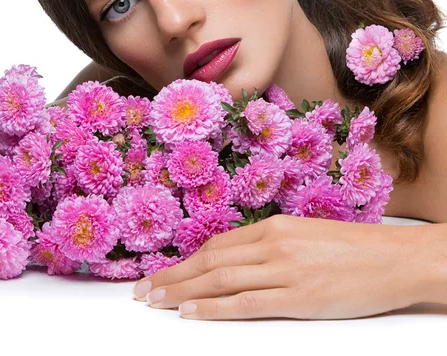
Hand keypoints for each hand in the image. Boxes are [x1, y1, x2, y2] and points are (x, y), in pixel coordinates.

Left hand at [131, 214, 424, 319]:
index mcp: (274, 226)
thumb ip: (270, 245)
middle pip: (210, 260)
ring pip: (219, 279)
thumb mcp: (305, 235)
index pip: (218, 244)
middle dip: (173, 275)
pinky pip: (245, 303)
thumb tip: (237, 260)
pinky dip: (213, 308)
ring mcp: (284, 270)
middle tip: (144, 289)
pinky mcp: (298, 297)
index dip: (187, 260)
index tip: (165, 271)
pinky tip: (189, 312)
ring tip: (155, 300)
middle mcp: (272, 244)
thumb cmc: (353, 249)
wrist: (395, 259)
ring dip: (182, 290)